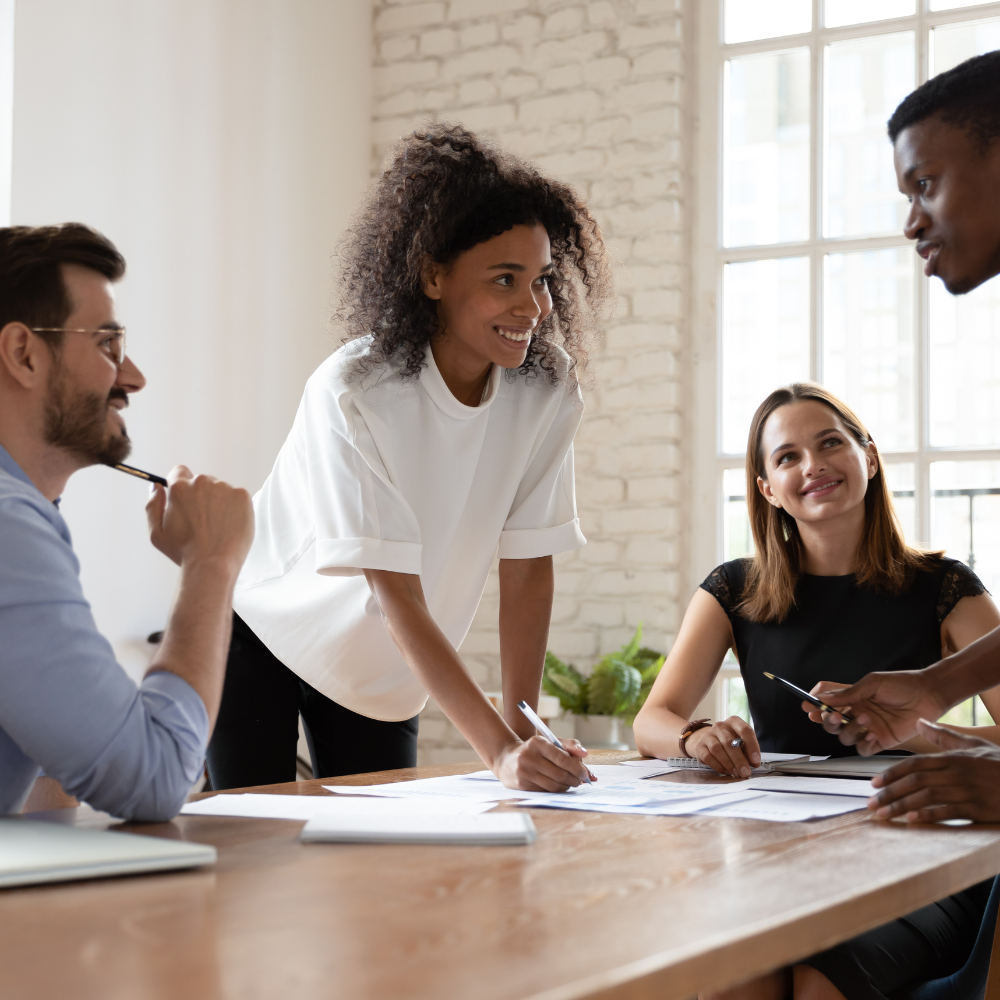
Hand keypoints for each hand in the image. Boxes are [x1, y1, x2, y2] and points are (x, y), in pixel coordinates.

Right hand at [146, 465, 253, 571]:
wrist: (213, 564)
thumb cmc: (183, 552)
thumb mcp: (157, 533)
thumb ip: (153, 506)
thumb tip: (156, 487)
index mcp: (179, 487)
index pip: (179, 472)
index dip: (181, 485)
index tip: (186, 499)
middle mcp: (202, 482)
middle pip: (201, 481)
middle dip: (201, 496)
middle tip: (203, 521)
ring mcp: (224, 487)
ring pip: (221, 490)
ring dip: (219, 502)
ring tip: (217, 527)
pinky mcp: (242, 496)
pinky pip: (237, 497)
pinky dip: (235, 508)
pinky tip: (229, 526)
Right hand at [493, 736, 595, 791]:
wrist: (506, 758)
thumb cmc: (534, 750)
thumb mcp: (550, 742)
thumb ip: (569, 746)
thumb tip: (585, 754)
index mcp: (537, 742)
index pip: (562, 758)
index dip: (577, 768)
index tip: (584, 773)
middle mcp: (529, 756)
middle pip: (560, 774)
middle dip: (574, 779)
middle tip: (580, 780)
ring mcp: (524, 771)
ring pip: (554, 785)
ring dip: (567, 787)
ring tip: (571, 783)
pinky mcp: (522, 784)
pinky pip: (545, 791)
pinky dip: (556, 791)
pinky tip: (559, 786)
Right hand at [686, 717, 759, 777]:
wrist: (709, 743)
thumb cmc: (731, 744)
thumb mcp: (742, 744)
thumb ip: (749, 751)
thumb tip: (753, 763)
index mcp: (734, 722)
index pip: (745, 730)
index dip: (752, 746)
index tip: (755, 761)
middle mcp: (720, 726)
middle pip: (729, 742)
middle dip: (739, 760)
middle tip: (745, 772)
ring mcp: (708, 735)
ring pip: (717, 749)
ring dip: (728, 764)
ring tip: (736, 773)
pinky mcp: (700, 746)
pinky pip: (708, 757)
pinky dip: (718, 766)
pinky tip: (725, 771)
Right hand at [802, 671, 948, 755]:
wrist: (929, 695)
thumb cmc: (901, 684)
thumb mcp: (873, 683)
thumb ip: (849, 693)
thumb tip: (824, 698)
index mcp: (852, 699)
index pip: (828, 704)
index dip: (815, 706)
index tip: (808, 706)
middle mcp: (857, 715)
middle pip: (831, 724)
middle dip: (828, 721)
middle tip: (834, 716)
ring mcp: (868, 729)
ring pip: (845, 738)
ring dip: (849, 730)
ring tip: (865, 718)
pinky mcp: (881, 742)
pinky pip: (863, 749)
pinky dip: (863, 744)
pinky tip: (872, 734)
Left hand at [868, 720, 999, 822]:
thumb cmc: (999, 764)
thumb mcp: (973, 745)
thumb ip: (943, 735)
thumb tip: (918, 721)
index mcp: (953, 757)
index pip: (915, 765)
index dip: (892, 774)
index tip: (874, 784)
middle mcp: (957, 772)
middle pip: (915, 781)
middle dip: (890, 793)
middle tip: (871, 804)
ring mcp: (968, 790)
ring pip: (927, 796)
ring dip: (901, 806)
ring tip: (883, 815)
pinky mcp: (978, 808)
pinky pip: (948, 811)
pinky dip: (928, 815)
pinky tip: (911, 821)